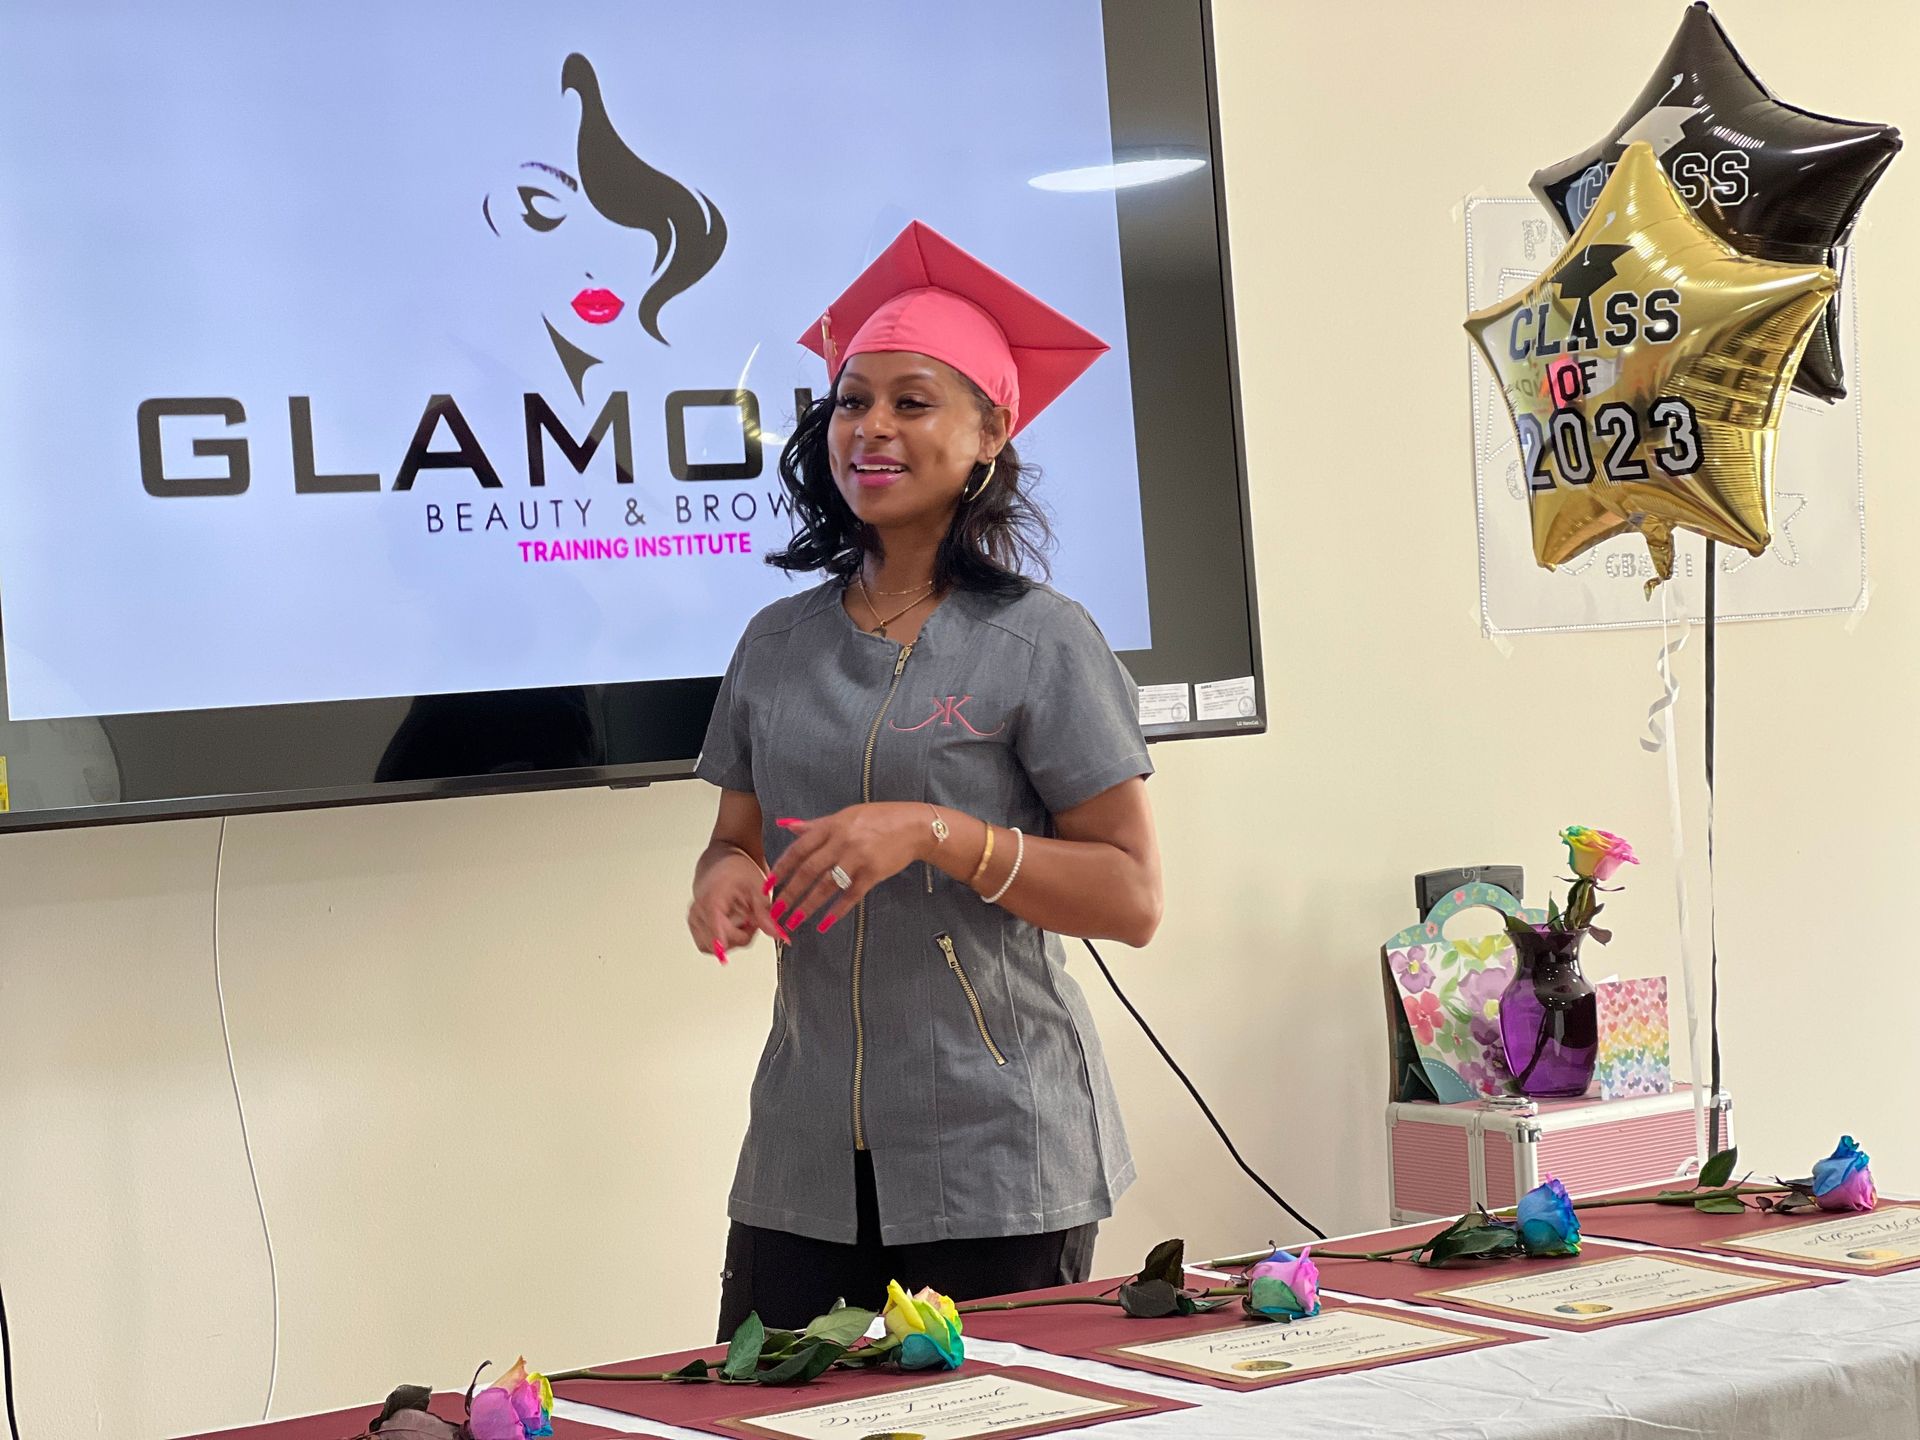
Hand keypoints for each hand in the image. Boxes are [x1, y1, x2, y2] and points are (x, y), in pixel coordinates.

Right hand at [688, 848, 782, 960]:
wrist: (722, 861)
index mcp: (712, 900)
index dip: (721, 943)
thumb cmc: (736, 869)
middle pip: (718, 943)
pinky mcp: (695, 924)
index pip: (714, 928)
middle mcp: (698, 911)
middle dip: (740, 937)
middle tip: (753, 920)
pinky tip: (733, 924)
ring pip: (712, 947)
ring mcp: (694, 919)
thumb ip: (766, 914)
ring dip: (731, 939)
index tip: (723, 957)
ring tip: (743, 920)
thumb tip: (778, 935)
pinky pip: (708, 943)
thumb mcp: (757, 888)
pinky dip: (723, 939)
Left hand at [769, 803, 933, 933]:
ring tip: (793, 921)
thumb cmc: (879, 818)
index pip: (800, 849)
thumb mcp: (845, 815)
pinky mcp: (873, 873)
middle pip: (809, 870)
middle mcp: (842, 842)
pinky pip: (852, 895)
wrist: (914, 826)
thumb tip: (785, 825)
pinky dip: (838, 910)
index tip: (768, 885)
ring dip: (808, 906)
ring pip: (827, 886)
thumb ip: (815, 824)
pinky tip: (825, 924)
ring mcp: (858, 858)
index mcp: (832, 826)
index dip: (782, 868)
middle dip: (790, 892)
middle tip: (775, 910)